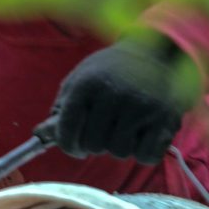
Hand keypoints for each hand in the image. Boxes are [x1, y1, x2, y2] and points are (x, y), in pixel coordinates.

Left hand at [47, 41, 184, 162]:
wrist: (154, 51)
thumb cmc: (110, 71)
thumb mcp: (80, 78)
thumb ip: (62, 108)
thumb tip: (42, 135)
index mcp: (87, 84)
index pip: (67, 131)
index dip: (68, 144)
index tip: (74, 146)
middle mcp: (114, 94)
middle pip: (94, 145)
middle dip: (95, 144)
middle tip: (103, 132)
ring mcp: (142, 107)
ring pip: (119, 152)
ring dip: (119, 147)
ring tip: (124, 128)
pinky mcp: (166, 118)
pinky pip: (147, 156)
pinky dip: (143, 152)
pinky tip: (142, 135)